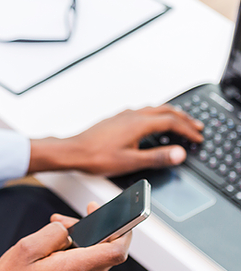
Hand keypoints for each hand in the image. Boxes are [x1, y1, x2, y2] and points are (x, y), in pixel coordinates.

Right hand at [0, 203, 129, 270]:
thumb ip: (52, 234)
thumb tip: (68, 229)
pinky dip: (74, 251)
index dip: (121, 228)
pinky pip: (82, 266)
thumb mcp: (26, 248)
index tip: (114, 213)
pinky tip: (52, 247)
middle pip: (104, 250)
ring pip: (92, 257)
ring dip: (80, 239)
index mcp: (73, 269)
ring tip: (54, 230)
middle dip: (91, 228)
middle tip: (62, 220)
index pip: (115, 250)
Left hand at [29, 105, 203, 176]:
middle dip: (183, 118)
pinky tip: (150, 122)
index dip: (187, 130)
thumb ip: (157, 157)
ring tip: (178, 121)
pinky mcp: (115, 119)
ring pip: (152, 109)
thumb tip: (179, 153)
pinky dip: (154, 114)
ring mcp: (122, 116)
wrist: (73, 151)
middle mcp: (131, 116)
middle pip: (164, 111)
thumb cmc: (96, 157)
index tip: (197, 138)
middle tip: (196, 126)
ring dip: (169, 114)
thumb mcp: (131, 162)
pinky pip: (141, 111)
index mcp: (138, 123)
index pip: (171, 122)